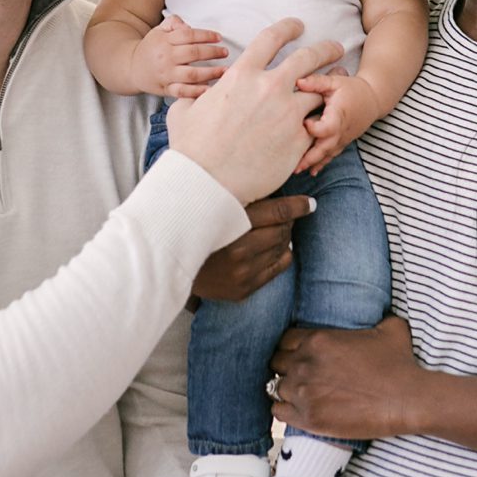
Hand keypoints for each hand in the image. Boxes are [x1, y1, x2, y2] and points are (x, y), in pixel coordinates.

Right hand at [130, 15, 226, 99]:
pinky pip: (183, 92)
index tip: (219, 38)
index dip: (206, 35)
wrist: (132, 68)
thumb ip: (174, 24)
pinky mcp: (166, 89)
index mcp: (165, 41)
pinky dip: (196, 92)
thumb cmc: (152, 48)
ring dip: (211, 73)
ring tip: (225, 71)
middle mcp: (166, 58)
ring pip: (191, 74)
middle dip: (213, 53)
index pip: (189, 35)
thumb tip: (187, 26)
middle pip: (193, 54)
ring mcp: (166, 75)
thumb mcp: (159, 31)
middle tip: (225, 52)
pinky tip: (210, 89)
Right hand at [163, 19, 342, 204]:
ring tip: (339, 83)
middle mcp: (269, 88)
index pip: (271, 38)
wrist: (206, 183)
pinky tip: (328, 118)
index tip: (297, 26)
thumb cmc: (191, 149)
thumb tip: (196, 95)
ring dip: (331, 85)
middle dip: (325, 49)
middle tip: (334, 48)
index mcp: (242, 75)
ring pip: (321, 90)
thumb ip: (196, 96)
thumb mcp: (184, 111)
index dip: (288, 27)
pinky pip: (319, 123)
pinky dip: (324, 118)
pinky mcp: (299, 139)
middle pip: (309, 57)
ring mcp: (288, 113)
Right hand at [190, 194, 313, 302]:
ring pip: (281, 247)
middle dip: (287, 221)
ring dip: (282, 237)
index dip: (297, 206)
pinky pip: (278, 266)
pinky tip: (270, 248)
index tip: (310, 203)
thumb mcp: (211, 205)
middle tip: (283, 215)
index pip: (277, 212)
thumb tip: (275, 186)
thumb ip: (239, 197)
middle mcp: (238, 251)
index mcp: (229, 224)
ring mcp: (242, 273)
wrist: (167, 266)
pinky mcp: (243, 289)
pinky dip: (279, 254)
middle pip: (282, 230)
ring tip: (272, 230)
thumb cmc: (192, 227)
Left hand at [271, 316, 423, 442]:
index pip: (285, 340)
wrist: (406, 399)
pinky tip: (298, 408)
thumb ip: (374, 319)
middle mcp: (305, 364)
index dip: (291, 347)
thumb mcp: (389, 328)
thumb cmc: (399, 363)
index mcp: (319, 340)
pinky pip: (278, 412)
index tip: (300, 355)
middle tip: (302, 375)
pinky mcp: (308, 418)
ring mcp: (304, 392)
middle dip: (287, 367)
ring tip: (302, 393)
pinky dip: (285, 410)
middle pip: (277, 363)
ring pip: (275, 387)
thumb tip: (377, 317)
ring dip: (286, 389)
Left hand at [291, 73, 382, 173]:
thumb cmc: (352, 89)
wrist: (373, 99)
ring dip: (313, 163)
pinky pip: (332, 155)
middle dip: (309, 158)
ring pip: (328, 155)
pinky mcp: (342, 142)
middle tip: (293, 166)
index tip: (305, 122)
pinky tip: (311, 172)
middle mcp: (341, 130)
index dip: (314, 128)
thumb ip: (317, 82)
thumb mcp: (335, 81)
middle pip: (325, 148)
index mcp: (338, 115)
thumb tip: (297, 81)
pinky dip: (322, 164)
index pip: (327, 128)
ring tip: (297, 171)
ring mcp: (342, 139)